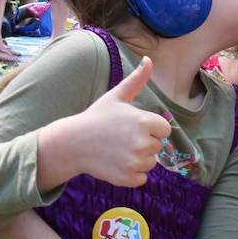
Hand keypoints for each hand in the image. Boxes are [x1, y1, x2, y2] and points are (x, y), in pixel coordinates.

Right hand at [67, 57, 171, 187]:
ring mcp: (134, 161)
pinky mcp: (126, 178)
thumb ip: (136, 79)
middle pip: (157, 146)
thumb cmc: (97, 118)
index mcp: (144, 121)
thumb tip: (149, 59)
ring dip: (138, 159)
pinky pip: (141, 178)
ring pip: (150, 163)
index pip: (164, 129)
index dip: (150, 128)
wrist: (73, 142)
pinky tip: (116, 163)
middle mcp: (142, 142)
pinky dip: (132, 174)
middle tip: (121, 138)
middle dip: (144, 143)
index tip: (132, 126)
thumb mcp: (117, 96)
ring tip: (118, 150)